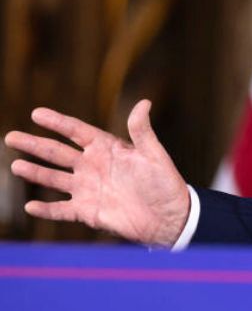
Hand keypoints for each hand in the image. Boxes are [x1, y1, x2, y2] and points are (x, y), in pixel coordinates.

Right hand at [4, 100, 189, 246]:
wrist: (169, 216)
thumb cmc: (164, 182)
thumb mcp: (153, 154)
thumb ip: (142, 131)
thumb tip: (144, 102)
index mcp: (107, 148)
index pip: (77, 131)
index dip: (57, 122)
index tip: (37, 113)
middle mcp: (92, 166)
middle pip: (57, 153)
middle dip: (34, 144)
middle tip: (10, 137)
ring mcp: (87, 189)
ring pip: (54, 179)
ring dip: (35, 172)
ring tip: (16, 166)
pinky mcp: (87, 211)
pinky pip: (61, 210)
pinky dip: (46, 209)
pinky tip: (31, 206)